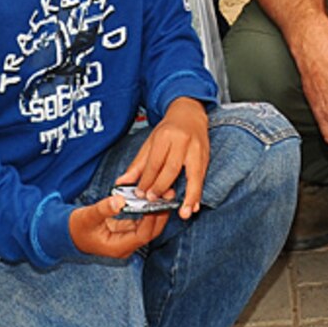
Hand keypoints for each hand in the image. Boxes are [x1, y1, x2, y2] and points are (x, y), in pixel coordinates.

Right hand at [68, 193, 168, 257]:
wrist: (68, 234)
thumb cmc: (77, 227)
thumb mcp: (87, 216)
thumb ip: (103, 209)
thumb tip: (119, 200)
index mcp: (118, 247)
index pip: (142, 235)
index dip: (152, 220)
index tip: (158, 203)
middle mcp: (125, 246)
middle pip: (150, 232)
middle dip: (160, 214)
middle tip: (168, 195)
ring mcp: (127, 239)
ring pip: (148, 227)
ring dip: (156, 211)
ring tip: (165, 193)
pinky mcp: (126, 231)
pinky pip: (141, 222)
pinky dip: (147, 210)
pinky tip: (152, 197)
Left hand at [118, 96, 209, 216]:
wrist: (189, 114)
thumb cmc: (168, 130)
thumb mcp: (150, 142)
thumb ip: (137, 165)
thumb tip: (122, 182)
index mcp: (165, 136)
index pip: (155, 161)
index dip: (148, 179)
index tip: (140, 194)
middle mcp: (182, 142)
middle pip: (172, 168)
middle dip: (162, 187)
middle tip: (153, 201)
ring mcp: (196, 149)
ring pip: (193, 174)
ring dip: (189, 195)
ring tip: (183, 212)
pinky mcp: (206, 156)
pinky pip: (202, 177)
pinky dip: (197, 193)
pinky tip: (193, 206)